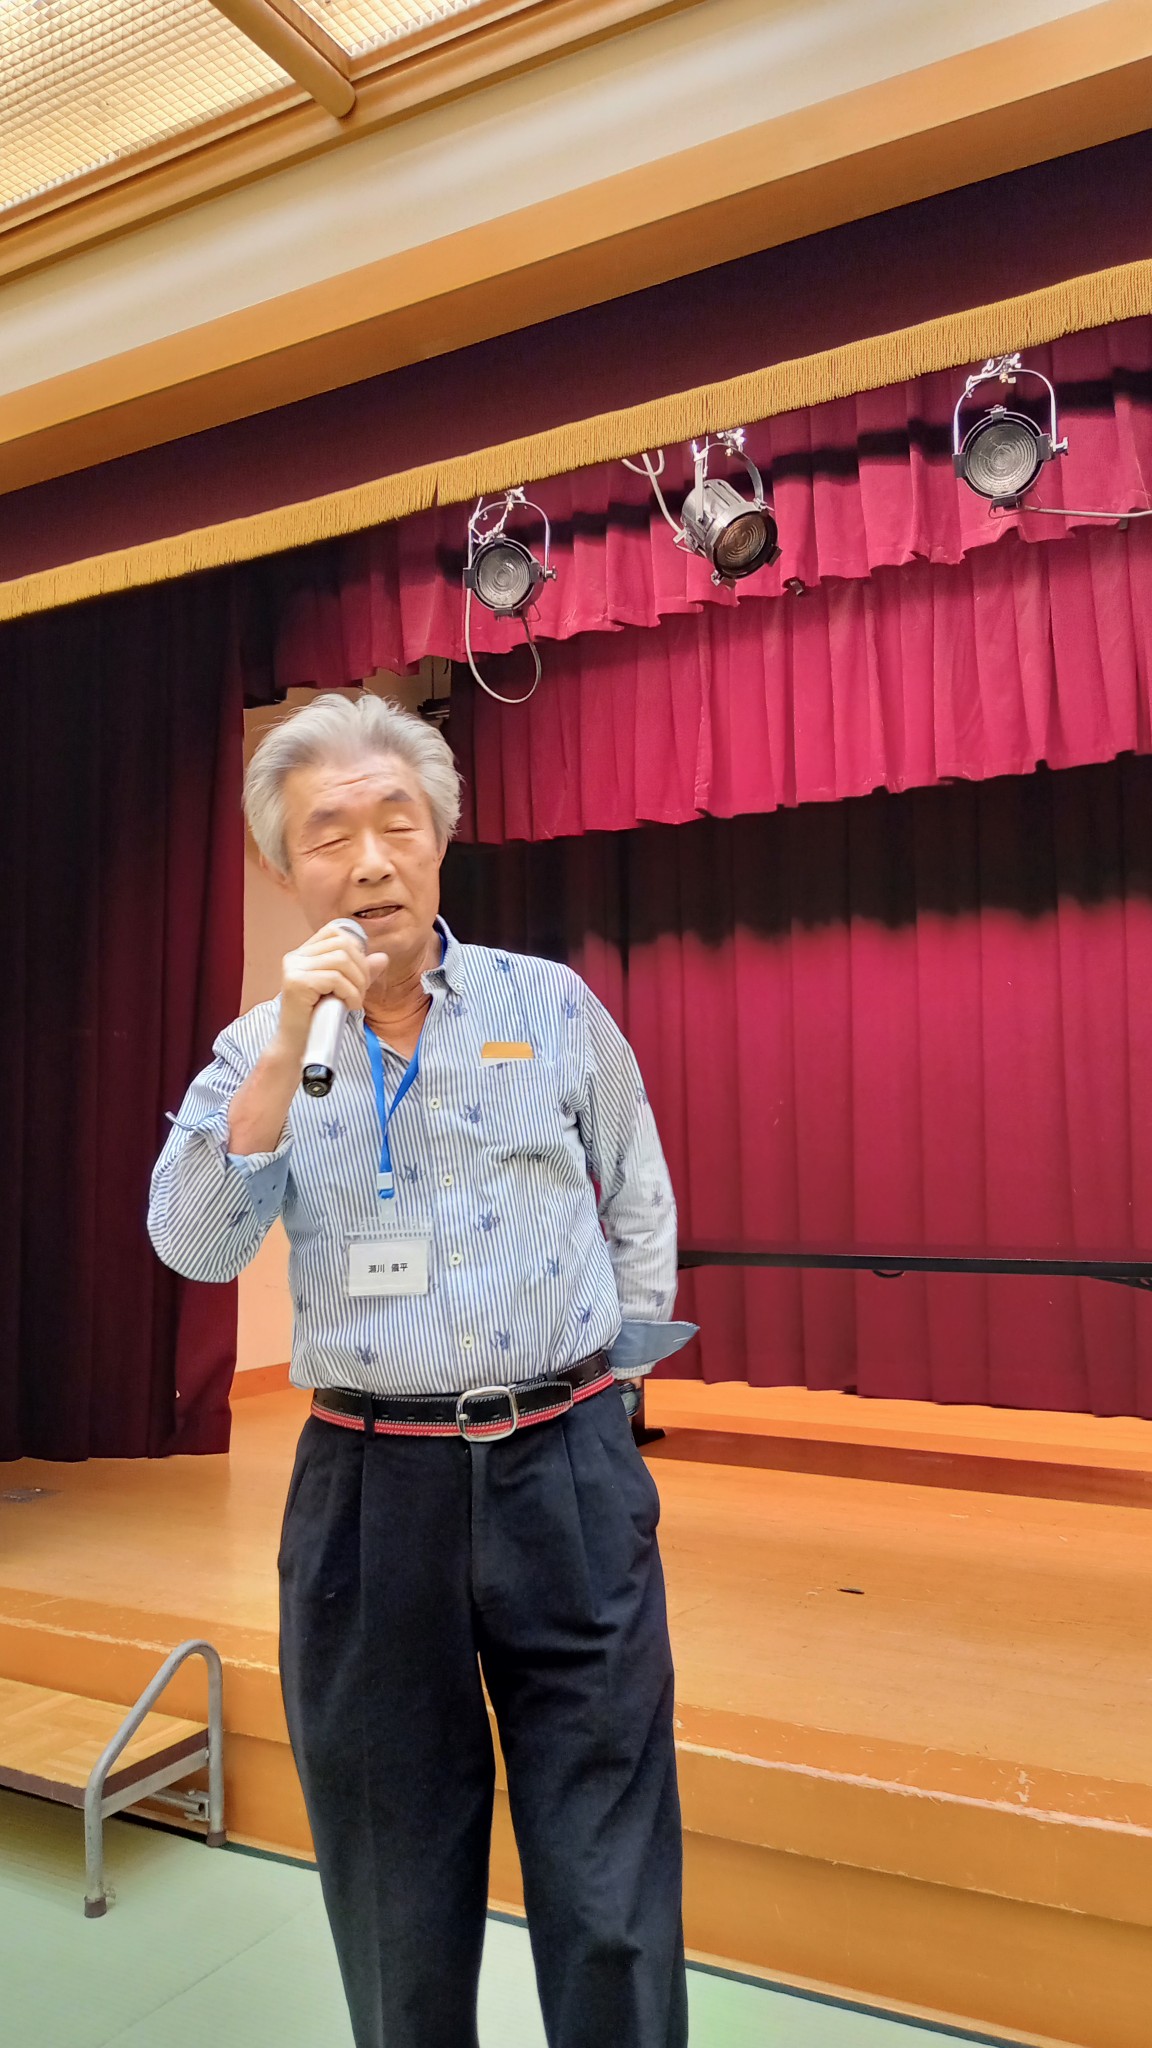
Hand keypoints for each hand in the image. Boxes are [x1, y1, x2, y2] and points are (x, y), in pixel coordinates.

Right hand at [275, 922, 389, 1058]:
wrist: (297, 1045)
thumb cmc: (318, 1018)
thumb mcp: (343, 990)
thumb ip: (360, 972)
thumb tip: (383, 957)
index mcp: (303, 954)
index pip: (335, 931)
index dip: (355, 947)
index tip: (359, 971)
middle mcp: (295, 957)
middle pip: (343, 945)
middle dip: (361, 969)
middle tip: (360, 992)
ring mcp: (293, 969)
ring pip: (341, 960)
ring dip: (357, 983)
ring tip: (354, 1001)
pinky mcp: (296, 983)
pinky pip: (335, 979)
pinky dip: (350, 994)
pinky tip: (348, 1007)